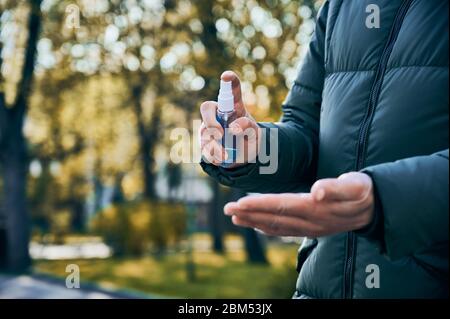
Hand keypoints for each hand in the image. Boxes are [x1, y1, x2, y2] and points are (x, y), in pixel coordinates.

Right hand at [199, 71, 259, 166]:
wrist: (244, 156)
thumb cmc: (249, 137)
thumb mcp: (255, 131)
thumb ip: (248, 125)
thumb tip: (233, 127)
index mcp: (231, 107)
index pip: (230, 91)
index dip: (229, 83)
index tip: (227, 76)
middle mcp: (216, 114)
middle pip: (206, 108)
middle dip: (211, 120)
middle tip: (219, 132)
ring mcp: (208, 128)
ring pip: (204, 132)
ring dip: (215, 144)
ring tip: (227, 154)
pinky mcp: (205, 143)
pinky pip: (204, 148)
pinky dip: (213, 154)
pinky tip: (222, 158)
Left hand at [224, 172, 374, 236]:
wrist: (374, 209)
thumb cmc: (362, 191)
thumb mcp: (355, 185)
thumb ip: (336, 187)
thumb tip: (317, 191)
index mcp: (316, 210)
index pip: (282, 206)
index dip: (259, 205)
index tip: (239, 203)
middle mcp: (310, 222)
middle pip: (273, 218)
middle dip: (249, 214)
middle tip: (227, 210)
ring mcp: (309, 228)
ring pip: (276, 226)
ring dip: (254, 222)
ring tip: (235, 218)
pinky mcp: (310, 229)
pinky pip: (284, 230)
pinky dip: (267, 227)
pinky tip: (256, 225)